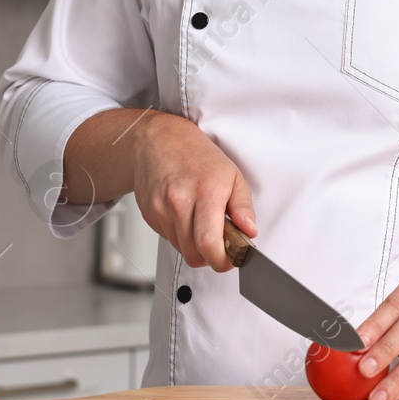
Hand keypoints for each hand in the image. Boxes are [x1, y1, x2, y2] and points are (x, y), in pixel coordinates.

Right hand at [127, 112, 257, 271]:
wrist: (159, 139)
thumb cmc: (197, 155)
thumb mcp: (232, 174)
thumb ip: (243, 206)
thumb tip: (249, 231)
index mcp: (205, 192)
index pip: (209, 244)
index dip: (222, 261)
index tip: (231, 258)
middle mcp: (179, 202)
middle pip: (194, 254)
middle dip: (210, 257)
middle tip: (219, 243)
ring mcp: (160, 209)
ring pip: (181, 249)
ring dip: (194, 245)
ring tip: (201, 222)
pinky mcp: (149, 214)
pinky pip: (168, 238)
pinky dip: (180, 235)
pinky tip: (184, 215)